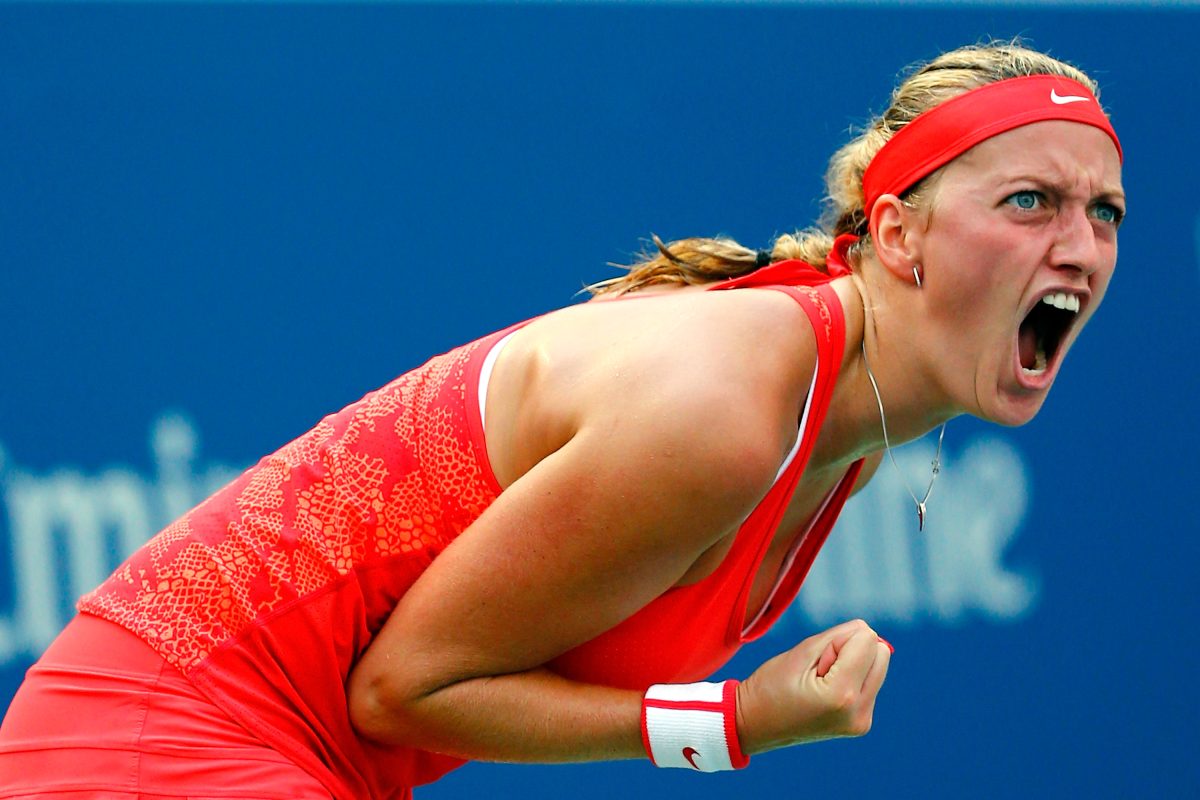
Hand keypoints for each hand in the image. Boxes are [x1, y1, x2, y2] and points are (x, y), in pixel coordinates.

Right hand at [736, 619, 890, 754]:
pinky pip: (870, 683)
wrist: (755, 724)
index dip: (839, 640)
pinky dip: (852, 679)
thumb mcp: (802, 651)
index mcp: (841, 694)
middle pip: (881, 654)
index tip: (816, 660)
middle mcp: (858, 712)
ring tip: (821, 682)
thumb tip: (871, 635)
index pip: (868, 640)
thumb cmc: (770, 685)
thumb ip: (840, 636)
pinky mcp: (861, 724)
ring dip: (853, 665)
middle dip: (852, 651)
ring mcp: (862, 721)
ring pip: (878, 667)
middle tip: (819, 670)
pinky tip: (825, 692)